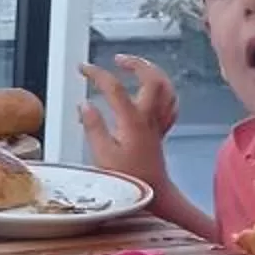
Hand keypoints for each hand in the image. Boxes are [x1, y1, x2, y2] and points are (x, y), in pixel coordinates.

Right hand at [78, 55, 177, 190]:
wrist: (154, 195)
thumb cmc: (129, 179)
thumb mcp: (103, 155)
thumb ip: (93, 127)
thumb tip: (84, 105)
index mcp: (132, 121)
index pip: (115, 87)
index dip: (98, 74)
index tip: (83, 69)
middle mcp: (149, 118)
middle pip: (152, 78)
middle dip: (135, 63)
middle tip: (117, 59)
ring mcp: (158, 123)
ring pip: (166, 88)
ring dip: (152, 72)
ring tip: (136, 66)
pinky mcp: (161, 130)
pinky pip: (170, 103)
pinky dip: (163, 91)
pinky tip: (154, 90)